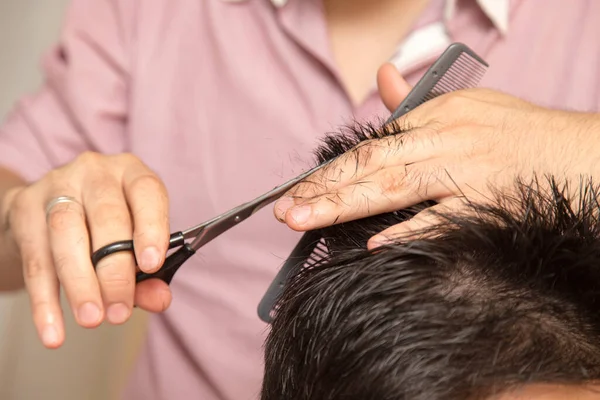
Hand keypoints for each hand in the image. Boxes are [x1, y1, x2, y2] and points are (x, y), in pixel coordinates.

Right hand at [1, 152, 171, 347]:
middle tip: (119, 311)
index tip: (152, 265)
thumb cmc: (104, 227)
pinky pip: (35, 259)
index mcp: (130, 173)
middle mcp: (94, 172)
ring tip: (91, 319)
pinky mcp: (23, 208)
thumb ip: (149, 273)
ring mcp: (56, 186)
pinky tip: (53, 330)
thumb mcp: (133, 241)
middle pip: (106, 217)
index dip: (151, 228)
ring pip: (66, 233)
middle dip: (114, 270)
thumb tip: (161, 299)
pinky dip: (45, 300)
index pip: (146, 192)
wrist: (47, 212)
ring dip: (80, 283)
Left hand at [273, 63, 599, 247]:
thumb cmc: (518, 133)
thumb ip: (414, 103)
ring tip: (303, 221)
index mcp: (437, 115)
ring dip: (344, 205)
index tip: (297, 189)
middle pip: (372, 163)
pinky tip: (374, 244)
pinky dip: (409, 231)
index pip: (371, 143)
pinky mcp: (487, 204)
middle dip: (323, 187)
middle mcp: (446, 139)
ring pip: (395, 186)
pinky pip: (444, 219)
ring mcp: (465, 172)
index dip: (330, 169)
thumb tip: (379, 80)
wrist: (580, 152)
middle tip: (284, 209)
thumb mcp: (464, 106)